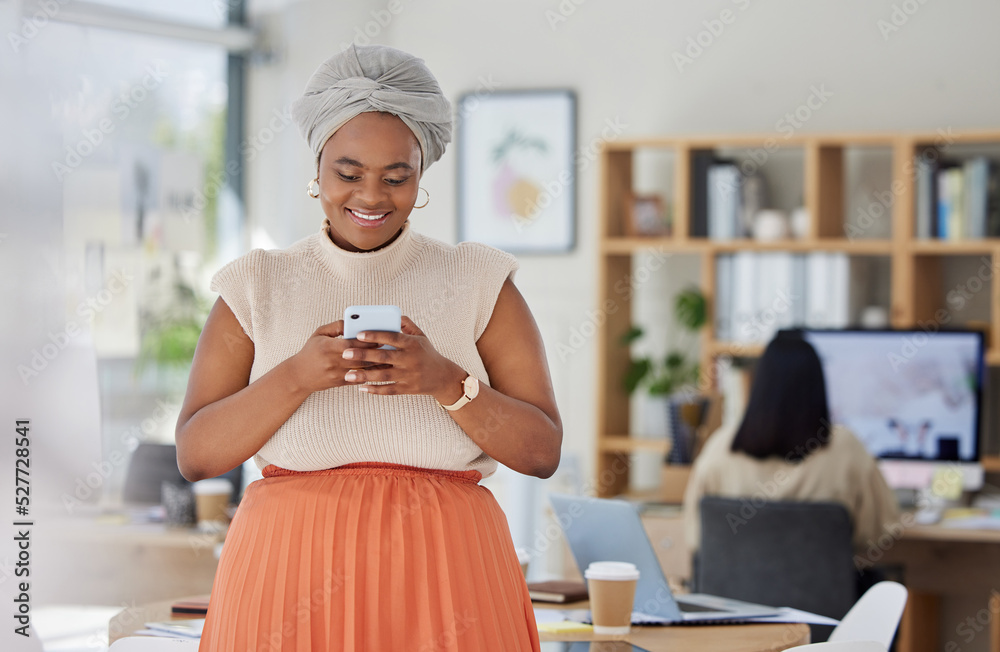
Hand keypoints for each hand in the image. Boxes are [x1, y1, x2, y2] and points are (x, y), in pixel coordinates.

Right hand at [287, 320, 382, 393]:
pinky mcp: (340, 383)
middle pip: (360, 357)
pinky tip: (379, 369)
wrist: (299, 376)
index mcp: (328, 347)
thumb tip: (353, 322)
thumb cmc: (310, 351)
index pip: (352, 344)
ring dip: (375, 364)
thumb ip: (337, 326)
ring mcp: (337, 374)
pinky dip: (369, 374)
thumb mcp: (319, 334)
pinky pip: (358, 379)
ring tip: (387, 358)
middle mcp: (333, 362)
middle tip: (388, 347)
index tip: (379, 337)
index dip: (367, 341)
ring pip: (361, 370)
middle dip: (375, 352)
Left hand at [341, 316, 464, 402]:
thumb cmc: (427, 353)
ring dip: (364, 375)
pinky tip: (362, 388)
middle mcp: (409, 360)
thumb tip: (392, 316)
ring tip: (348, 375)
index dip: (375, 336)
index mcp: (412, 344)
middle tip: (345, 354)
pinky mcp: (407, 389)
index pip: (391, 338)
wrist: (442, 376)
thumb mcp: (421, 336)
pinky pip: (389, 390)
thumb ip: (406, 324)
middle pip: (383, 357)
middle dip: (363, 355)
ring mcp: (408, 376)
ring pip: (383, 375)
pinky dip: (375, 390)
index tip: (358, 334)